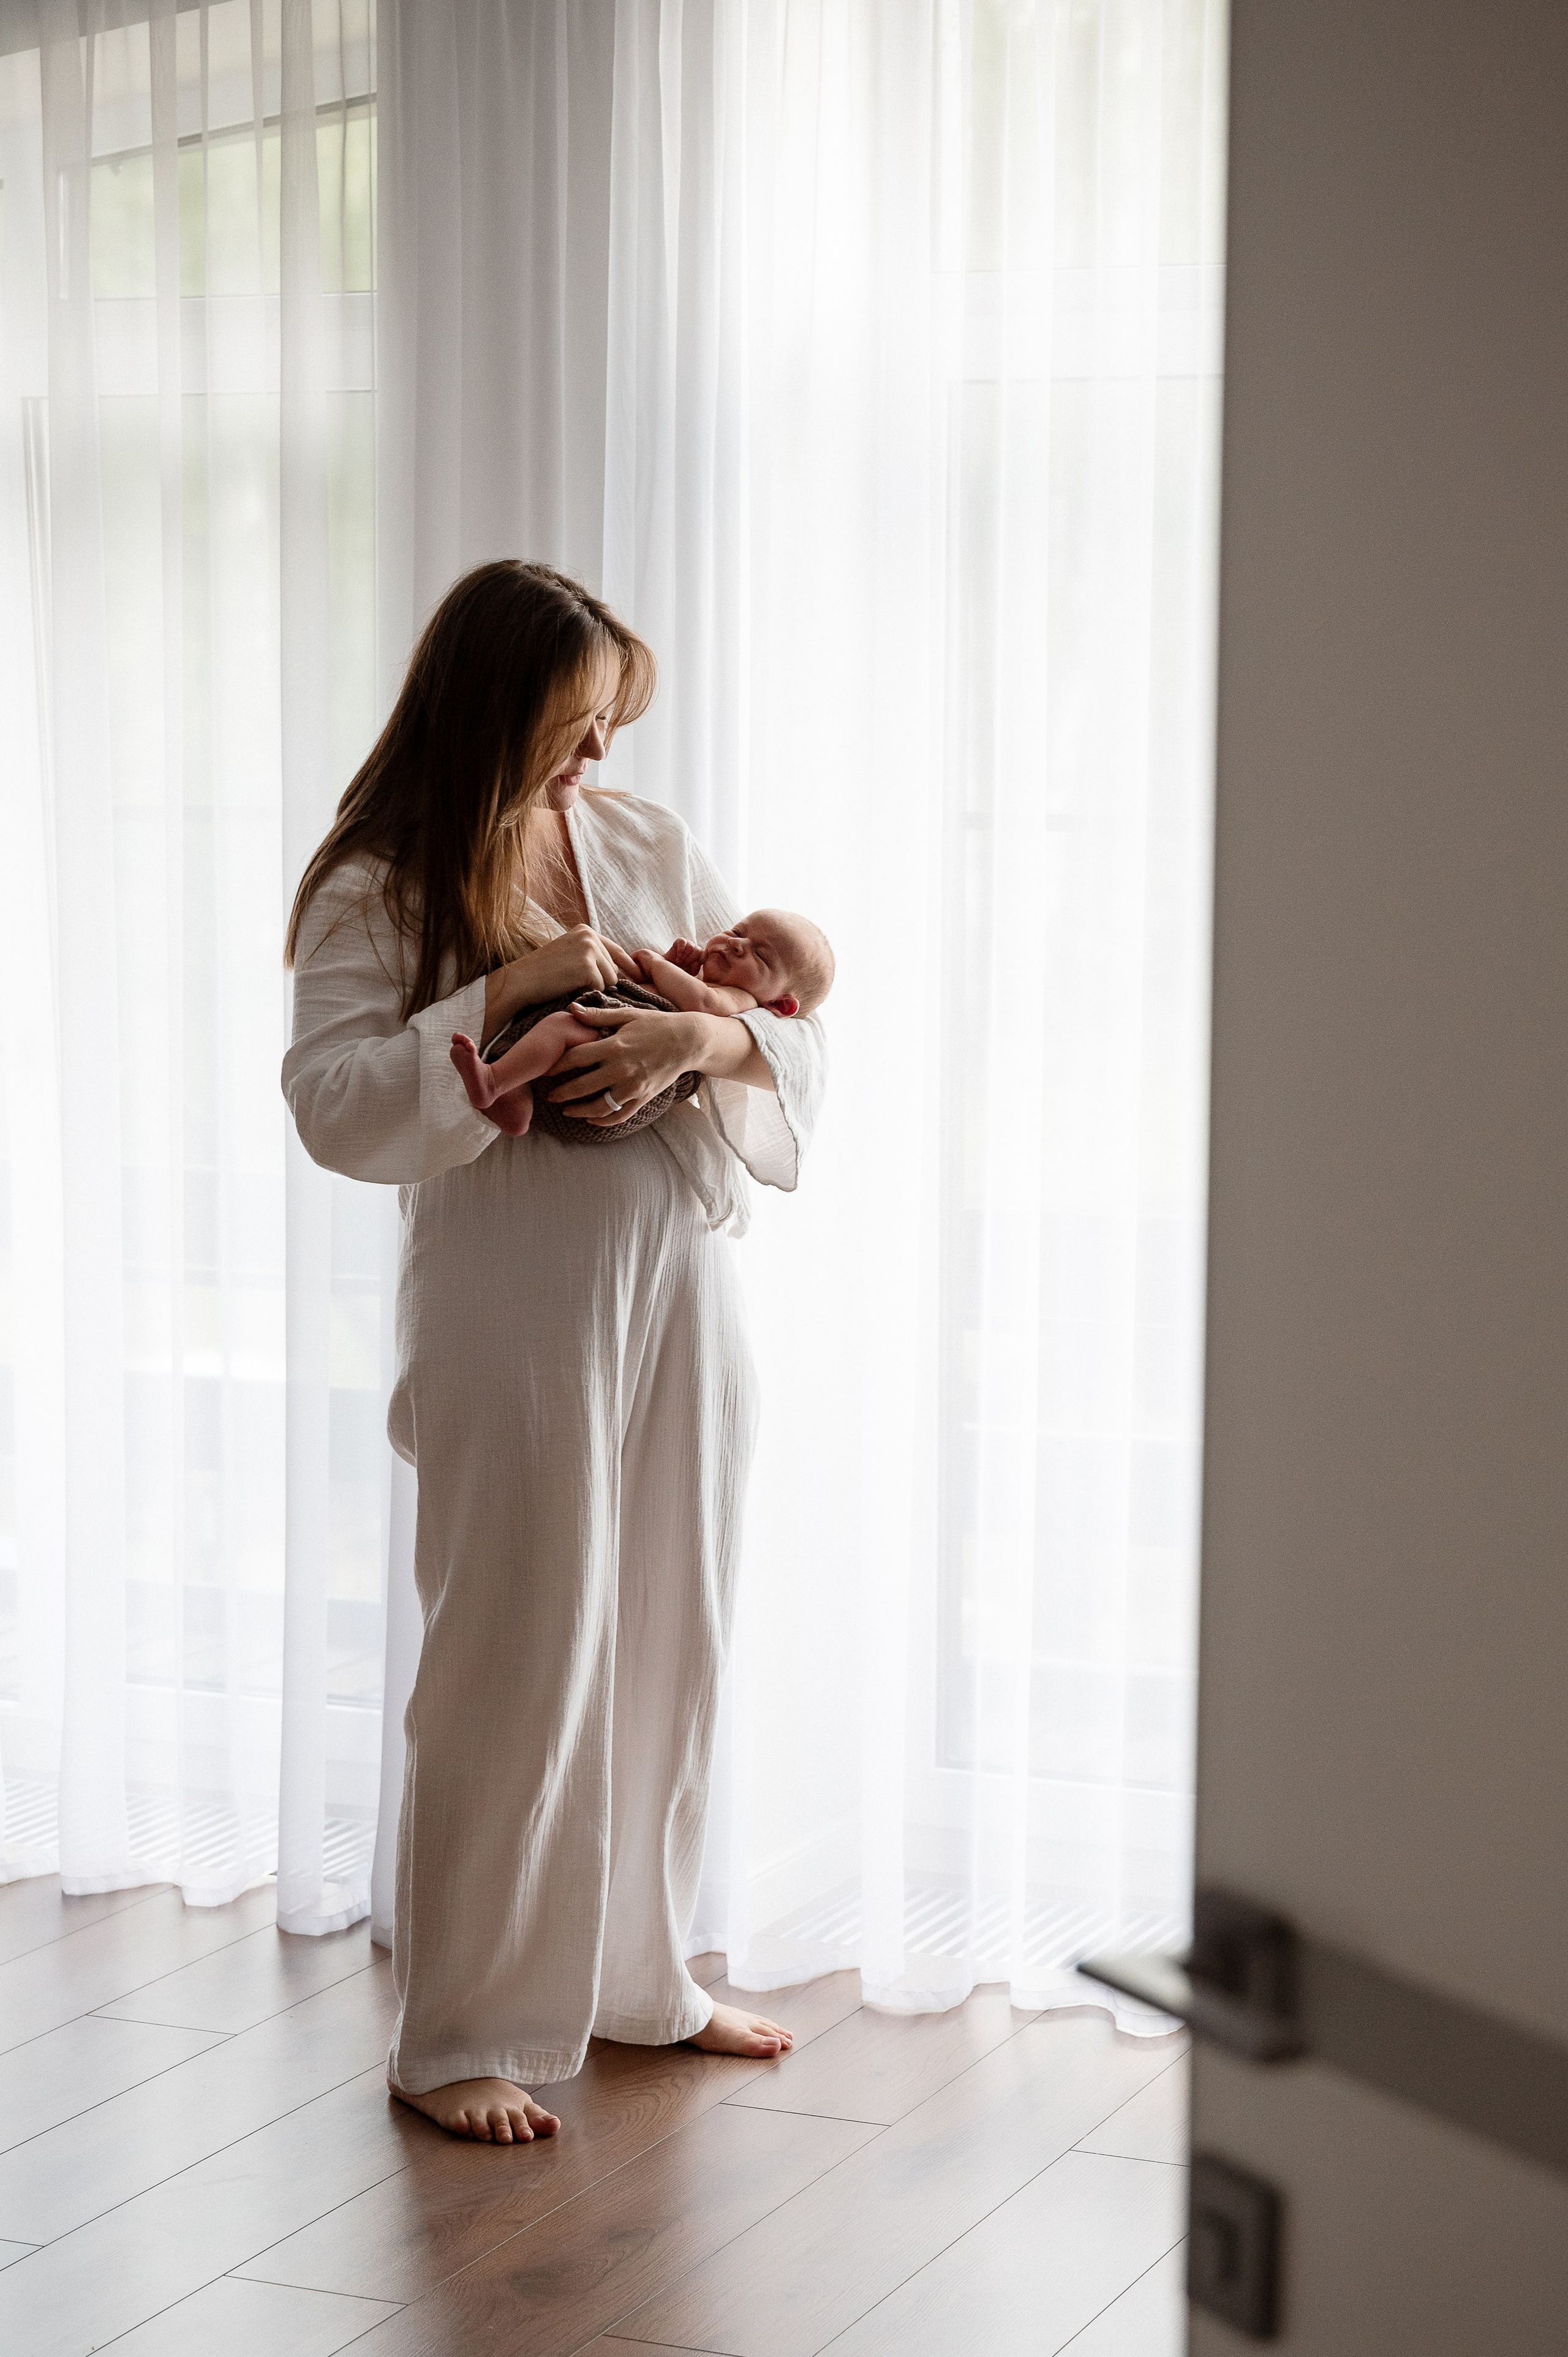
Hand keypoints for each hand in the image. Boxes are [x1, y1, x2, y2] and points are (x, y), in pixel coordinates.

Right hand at [483, 925, 635, 1045]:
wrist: (519, 982)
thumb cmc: (542, 975)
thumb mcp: (569, 955)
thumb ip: (592, 957)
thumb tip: (623, 972)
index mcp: (585, 930)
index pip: (618, 951)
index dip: (629, 967)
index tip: (641, 978)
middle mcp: (589, 935)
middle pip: (615, 969)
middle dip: (603, 983)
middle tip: (579, 987)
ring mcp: (589, 949)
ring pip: (610, 981)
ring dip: (595, 989)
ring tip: (572, 986)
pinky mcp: (587, 966)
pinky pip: (601, 989)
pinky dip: (588, 994)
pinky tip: (570, 989)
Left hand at [546, 1007, 703, 1126]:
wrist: (689, 1041)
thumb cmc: (657, 1024)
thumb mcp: (628, 1015)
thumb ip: (599, 1015)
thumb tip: (572, 1009)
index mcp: (615, 1045)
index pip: (577, 1058)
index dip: (558, 1065)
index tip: (546, 1070)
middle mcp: (622, 1068)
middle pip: (583, 1085)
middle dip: (562, 1092)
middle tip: (549, 1095)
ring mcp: (634, 1086)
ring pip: (600, 1106)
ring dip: (579, 1111)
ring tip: (566, 1111)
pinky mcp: (644, 1097)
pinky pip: (620, 1115)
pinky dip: (604, 1121)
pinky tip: (591, 1120)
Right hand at [664, 937, 705, 974]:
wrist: (669, 968)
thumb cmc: (681, 971)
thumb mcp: (690, 973)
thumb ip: (695, 969)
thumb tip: (696, 962)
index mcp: (700, 956)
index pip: (705, 955)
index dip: (700, 960)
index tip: (693, 965)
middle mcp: (695, 949)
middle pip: (698, 950)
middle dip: (691, 959)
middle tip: (684, 964)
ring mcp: (688, 944)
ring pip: (691, 946)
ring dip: (685, 955)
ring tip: (679, 961)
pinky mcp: (680, 941)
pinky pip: (683, 941)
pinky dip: (681, 949)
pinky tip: (678, 955)